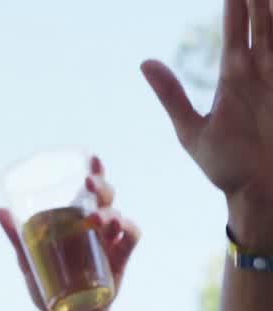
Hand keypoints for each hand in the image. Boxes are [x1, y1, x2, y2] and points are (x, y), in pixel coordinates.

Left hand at [0, 156, 139, 310]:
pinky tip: (121, 228)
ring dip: (111, 212)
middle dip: (102, 187)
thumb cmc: (46, 286)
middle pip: (106, 199)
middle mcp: (95, 228)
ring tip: (97, 219)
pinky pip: (132, 237)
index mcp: (76, 222)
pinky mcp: (120, 259)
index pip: (88, 192)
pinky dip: (129, 229)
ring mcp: (110, 242)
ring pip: (119, 215)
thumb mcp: (28, 260)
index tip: (92, 157)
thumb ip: (17, 237)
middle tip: (90, 184)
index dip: (94, 172)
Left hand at [142, 0, 272, 240]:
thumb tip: (145, 62)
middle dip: (258, 0)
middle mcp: (261, 73)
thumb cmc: (227, 168)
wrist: (260, 196)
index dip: (234, 4)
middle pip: (262, 23)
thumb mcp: (193, 131)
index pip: (235, 30)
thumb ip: (172, 95)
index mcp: (234, 77)